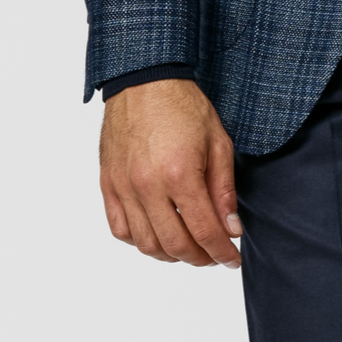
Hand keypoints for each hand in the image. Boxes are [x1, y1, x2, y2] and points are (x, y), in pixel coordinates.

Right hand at [99, 79, 241, 268]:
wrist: (145, 81)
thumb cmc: (184, 106)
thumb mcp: (218, 142)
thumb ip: (224, 189)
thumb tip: (231, 228)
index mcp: (179, 174)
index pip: (204, 231)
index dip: (222, 252)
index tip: (233, 260)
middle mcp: (147, 186)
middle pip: (174, 245)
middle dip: (199, 259)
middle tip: (214, 256)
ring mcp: (124, 187)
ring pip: (145, 244)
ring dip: (170, 255)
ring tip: (189, 248)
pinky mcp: (108, 184)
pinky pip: (120, 229)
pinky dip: (140, 241)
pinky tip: (158, 235)